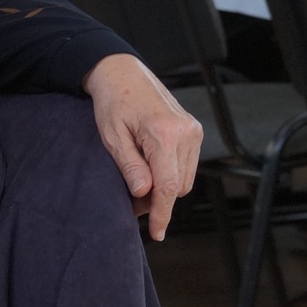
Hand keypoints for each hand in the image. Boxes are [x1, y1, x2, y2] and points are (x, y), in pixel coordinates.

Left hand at [83, 53, 201, 240]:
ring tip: (138, 182)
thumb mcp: (112, 137)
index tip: (157, 232)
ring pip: (185, 178)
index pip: (168, 186)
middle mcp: (185, 132)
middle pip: (178, 186)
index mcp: (164, 133)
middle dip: (157, 200)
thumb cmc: (113, 102)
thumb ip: (129, 166)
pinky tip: (150, 168)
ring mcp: (193, 130)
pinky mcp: (194, 130)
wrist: (122, 73)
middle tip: (131, 200)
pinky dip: (170, 173)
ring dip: (164, 187)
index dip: (162, 213)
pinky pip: (186, 165)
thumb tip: (144, 194)